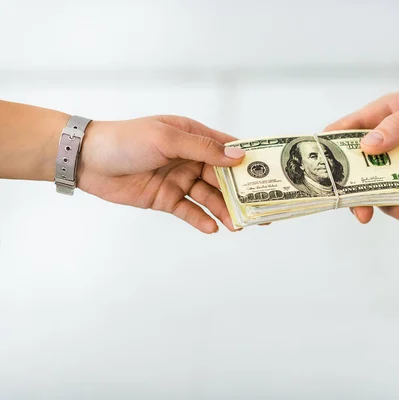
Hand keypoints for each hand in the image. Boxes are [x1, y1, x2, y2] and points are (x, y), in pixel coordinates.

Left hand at [77, 115, 244, 233]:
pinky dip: (201, 219)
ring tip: (238, 225)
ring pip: (209, 197)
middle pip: (223, 177)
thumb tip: (238, 156)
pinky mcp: (167, 198)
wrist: (88, 161)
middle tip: (259, 209)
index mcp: (193, 136)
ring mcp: (180, 179)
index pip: (228, 148)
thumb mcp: (167, 139)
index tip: (271, 173)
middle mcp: (190, 158)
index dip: (249, 160)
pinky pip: (189, 211)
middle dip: (241, 193)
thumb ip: (203, 149)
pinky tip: (213, 228)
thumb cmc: (126, 139)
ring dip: (224, 210)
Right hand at [326, 84, 398, 225]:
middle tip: (363, 214)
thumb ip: (397, 125)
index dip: (326, 154)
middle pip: (356, 175)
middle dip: (357, 197)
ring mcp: (397, 167)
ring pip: (383, 194)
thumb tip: (367, 146)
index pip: (341, 135)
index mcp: (376, 120)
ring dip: (396, 209)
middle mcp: (381, 146)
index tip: (318, 176)